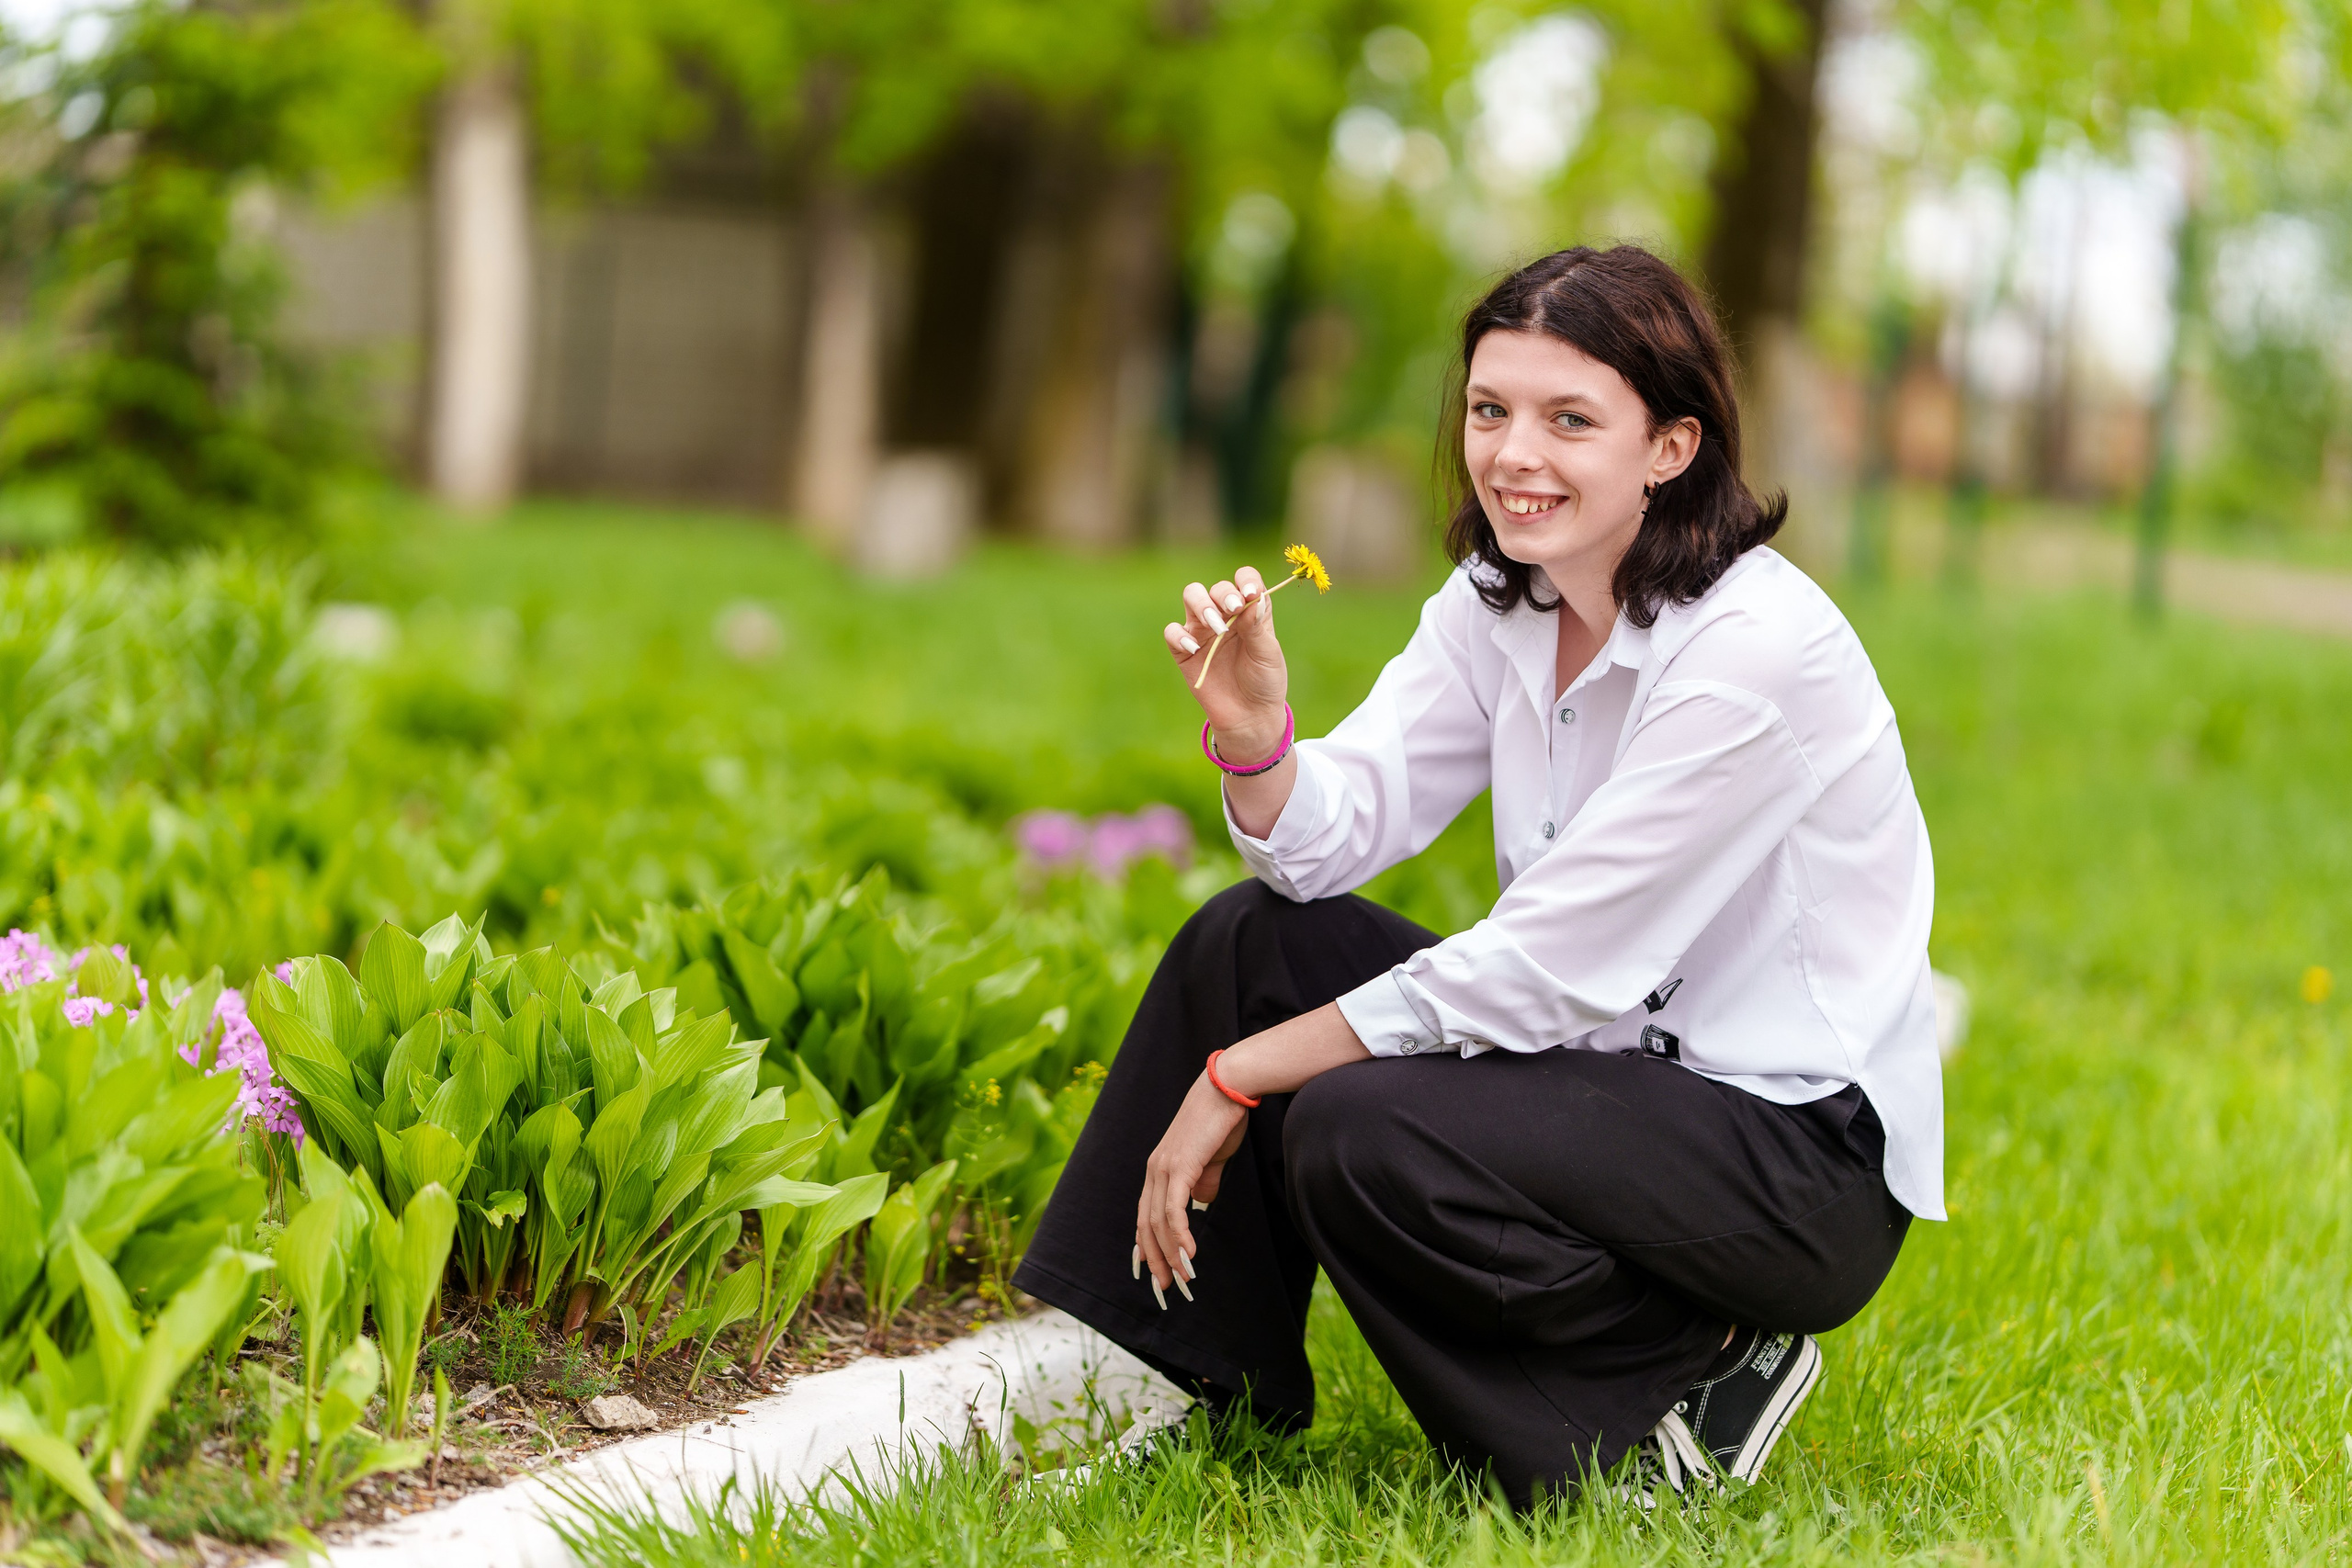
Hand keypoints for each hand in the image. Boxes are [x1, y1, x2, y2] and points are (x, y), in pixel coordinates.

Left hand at [1132, 1072, 1246, 1304]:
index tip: (1158, 1271)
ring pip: (1159, 1222)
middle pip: (1147, 1225)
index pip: (1146, 1216)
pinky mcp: (1180, 1166)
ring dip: (1170, 1254)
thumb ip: (1203, 1182)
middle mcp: (1154, 1170)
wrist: (1227, 1088)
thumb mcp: (1210, 1158)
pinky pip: (1174, 1209)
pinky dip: (1179, 1235)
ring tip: (1184, 1277)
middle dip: (1156, 1259)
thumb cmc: (1220, 1121)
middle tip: (1168, 1286)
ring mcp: (1164, 1168)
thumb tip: (1201, 1204)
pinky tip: (1189, 1254)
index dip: (1149, 1246)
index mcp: (1158, 1170)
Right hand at [1165, 565, 1287, 758]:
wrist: (1250, 717)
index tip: (1250, 593)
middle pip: (1216, 588)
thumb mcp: (1267, 654)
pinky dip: (1180, 635)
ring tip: (1217, 628)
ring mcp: (1203, 631)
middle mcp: (1225, 615)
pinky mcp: (1184, 651)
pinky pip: (1173, 632)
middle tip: (1233, 610)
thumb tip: (1251, 598)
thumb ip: (1257, 626)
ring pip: (1192, 597)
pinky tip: (1195, 648)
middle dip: (1223, 595)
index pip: (1244, 579)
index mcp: (1249, 611)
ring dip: (1203, 606)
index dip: (1246, 579)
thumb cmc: (1264, 682)